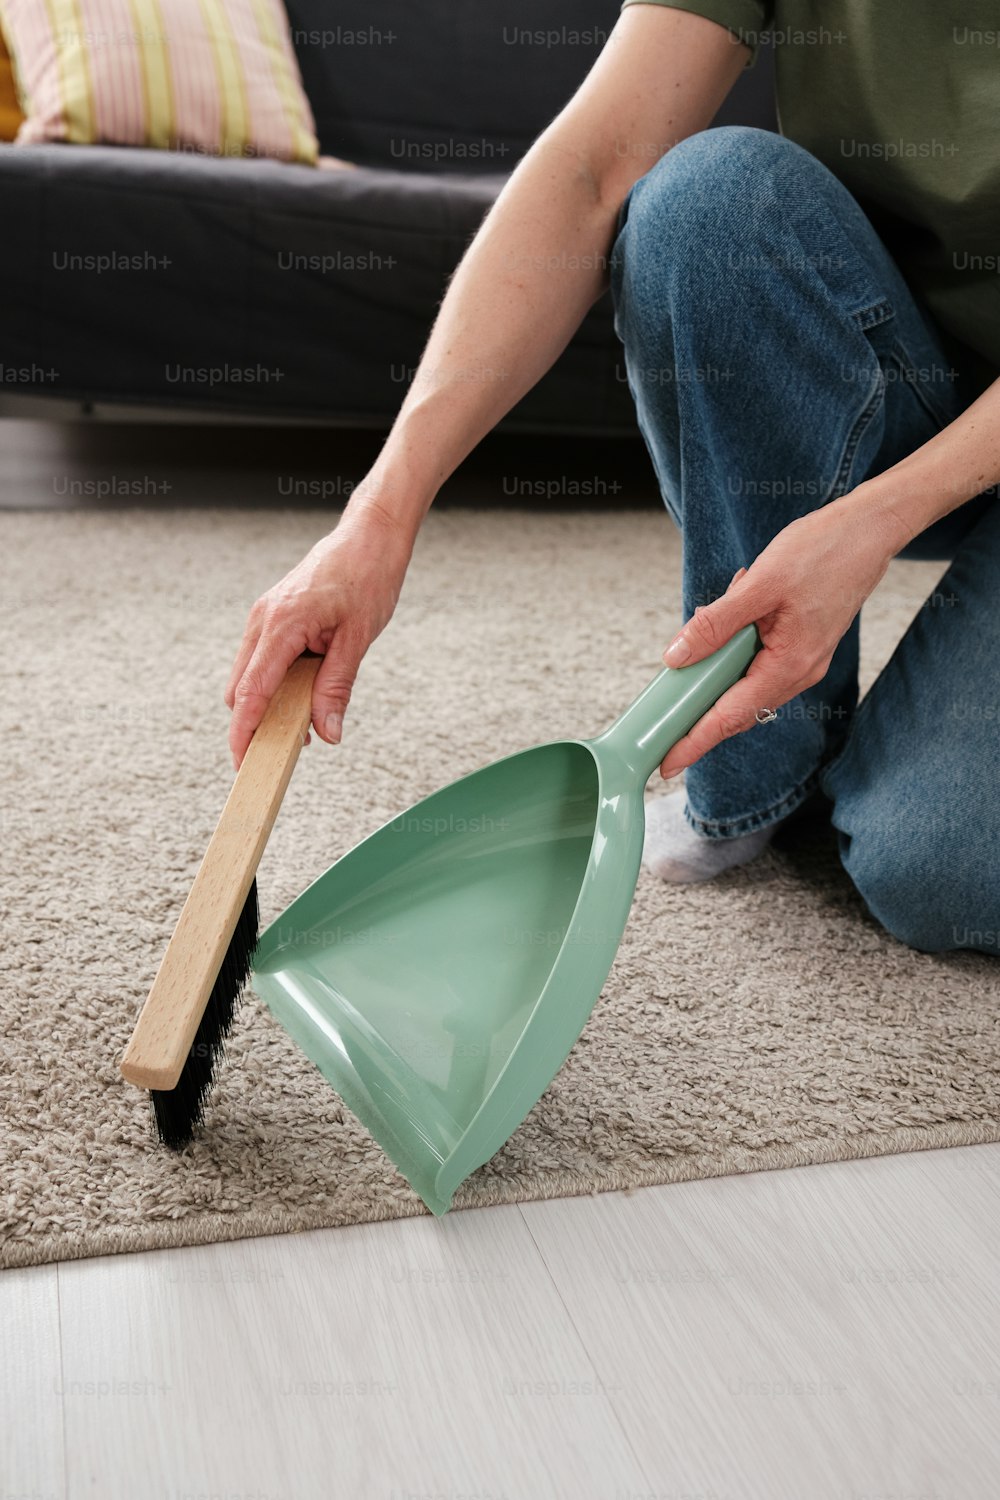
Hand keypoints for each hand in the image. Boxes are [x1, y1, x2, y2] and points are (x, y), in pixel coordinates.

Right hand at [225, 502, 411, 767]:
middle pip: (241, 689)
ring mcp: (263, 616)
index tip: (241, 763)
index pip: (252, 691)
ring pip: (248, 676)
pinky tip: (303, 696)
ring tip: (301, 727)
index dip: (243, 731)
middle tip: (282, 754)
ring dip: (266, 704)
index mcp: (282, 624)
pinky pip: (261, 660)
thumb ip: (337, 687)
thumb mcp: (359, 639)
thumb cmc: (368, 579)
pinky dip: (273, 684)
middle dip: (253, 723)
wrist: (369, 536)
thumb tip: (327, 733)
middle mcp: (263, 620)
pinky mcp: (271, 616)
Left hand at [657, 493, 901, 778]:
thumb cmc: (823, 551)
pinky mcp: (801, 647)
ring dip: (715, 679)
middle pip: (737, 710)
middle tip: (660, 723)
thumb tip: (677, 656)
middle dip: (698, 716)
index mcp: (789, 665)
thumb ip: (716, 624)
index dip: (695, 741)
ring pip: (746, 687)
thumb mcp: (760, 584)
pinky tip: (724, 629)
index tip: (668, 764)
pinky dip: (733, 658)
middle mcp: (799, 672)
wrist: (869, 530)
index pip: (731, 716)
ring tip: (691, 664)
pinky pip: (757, 666)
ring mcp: (802, 662)